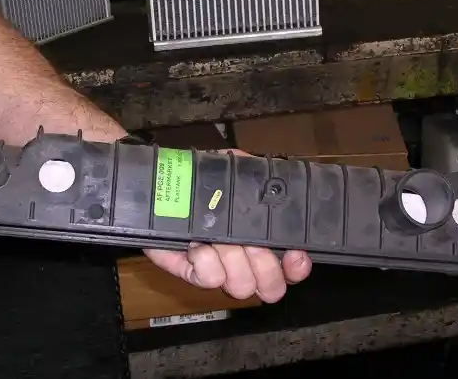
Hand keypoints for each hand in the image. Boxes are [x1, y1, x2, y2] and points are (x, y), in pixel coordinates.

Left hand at [145, 150, 311, 302]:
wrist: (160, 185)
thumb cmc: (202, 177)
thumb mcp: (234, 170)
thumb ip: (257, 176)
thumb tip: (278, 180)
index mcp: (261, 239)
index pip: (292, 268)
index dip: (297, 268)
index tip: (294, 254)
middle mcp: (244, 261)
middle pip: (271, 287)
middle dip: (265, 268)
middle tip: (252, 246)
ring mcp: (218, 270)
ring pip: (242, 285)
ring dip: (233, 259)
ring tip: (217, 238)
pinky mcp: (191, 273)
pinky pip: (208, 279)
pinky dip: (206, 260)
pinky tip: (198, 244)